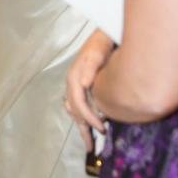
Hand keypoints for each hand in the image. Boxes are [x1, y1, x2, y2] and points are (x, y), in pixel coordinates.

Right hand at [64, 30, 114, 150]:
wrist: (105, 34)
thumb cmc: (102, 43)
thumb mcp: (97, 52)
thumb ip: (90, 67)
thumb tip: (83, 84)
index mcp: (74, 77)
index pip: (78, 104)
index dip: (89, 118)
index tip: (102, 128)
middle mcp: (72, 82)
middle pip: (74, 110)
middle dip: (85, 127)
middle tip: (96, 143)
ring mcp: (75, 84)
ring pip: (74, 110)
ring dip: (81, 126)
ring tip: (90, 143)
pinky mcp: (81, 85)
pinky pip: (78, 106)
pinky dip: (82, 118)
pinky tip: (88, 126)